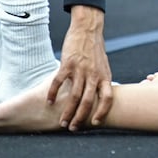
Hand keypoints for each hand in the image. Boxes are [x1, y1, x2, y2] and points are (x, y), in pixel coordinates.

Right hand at [47, 5, 112, 130]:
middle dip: (80, 118)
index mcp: (104, 76)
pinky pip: (59, 82)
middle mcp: (94, 75)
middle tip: (72, 128)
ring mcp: (81, 70)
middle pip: (87, 101)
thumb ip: (102, 80)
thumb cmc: (95, 49)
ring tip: (61, 122)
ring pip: (73, 96)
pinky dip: (53, 94)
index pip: (107, 98)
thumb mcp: (104, 66)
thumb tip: (102, 96)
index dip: (102, 112)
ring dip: (67, 111)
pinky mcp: (68, 64)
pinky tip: (49, 102)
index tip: (94, 123)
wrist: (88, 29)